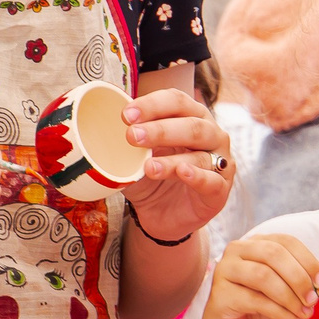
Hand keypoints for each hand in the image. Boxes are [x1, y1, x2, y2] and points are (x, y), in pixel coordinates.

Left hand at [120, 85, 233, 242]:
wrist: (161, 216)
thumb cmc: (152, 177)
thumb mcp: (134, 156)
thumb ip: (127, 142)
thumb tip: (98, 127)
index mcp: (191, 116)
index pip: (177, 101)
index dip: (152, 105)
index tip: (126, 115)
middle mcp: (211, 135)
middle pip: (191, 124)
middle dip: (160, 129)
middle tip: (132, 136)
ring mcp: (219, 162)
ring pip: (200, 155)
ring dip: (172, 159)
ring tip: (148, 166)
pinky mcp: (220, 190)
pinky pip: (213, 181)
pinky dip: (197, 177)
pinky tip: (182, 173)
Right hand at [198, 232, 318, 318]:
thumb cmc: (259, 310)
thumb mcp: (286, 290)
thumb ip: (302, 277)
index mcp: (255, 243)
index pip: (286, 242)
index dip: (308, 260)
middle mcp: (237, 250)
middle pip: (274, 254)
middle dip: (299, 278)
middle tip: (314, 300)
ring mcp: (225, 270)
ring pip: (264, 276)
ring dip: (291, 297)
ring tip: (305, 314)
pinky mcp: (220, 294)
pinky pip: (256, 301)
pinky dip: (282, 313)